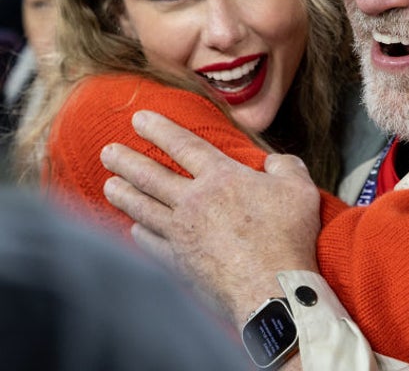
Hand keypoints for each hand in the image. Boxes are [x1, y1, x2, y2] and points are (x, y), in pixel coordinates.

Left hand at [101, 110, 321, 324]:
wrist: (271, 290)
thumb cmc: (288, 236)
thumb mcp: (300, 188)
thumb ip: (286, 166)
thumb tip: (274, 161)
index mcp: (221, 177)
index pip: (184, 145)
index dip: (159, 129)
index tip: (138, 118)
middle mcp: (195, 201)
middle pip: (151, 175)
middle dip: (126, 160)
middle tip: (107, 150)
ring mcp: (182, 234)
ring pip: (143, 207)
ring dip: (123, 194)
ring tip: (109, 184)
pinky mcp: (178, 263)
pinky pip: (149, 243)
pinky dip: (138, 232)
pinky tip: (132, 228)